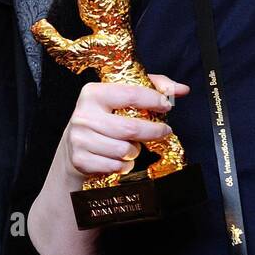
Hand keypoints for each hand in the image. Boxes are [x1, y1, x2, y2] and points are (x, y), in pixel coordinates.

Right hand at [59, 74, 188, 181]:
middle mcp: (83, 115)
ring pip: (124, 150)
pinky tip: (119, 158)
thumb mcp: (123, 97)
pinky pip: (116, 166)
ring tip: (131, 145)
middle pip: (130, 128)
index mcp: (93, 93)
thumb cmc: (105, 117)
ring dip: (135, 151)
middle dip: (153, 132)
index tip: (166, 107)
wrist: (72, 146)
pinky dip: (124, 165)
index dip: (154, 100)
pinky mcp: (80, 160)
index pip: (131, 94)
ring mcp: (79, 139)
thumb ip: (154, 88)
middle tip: (164, 131)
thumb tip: (182, 89)